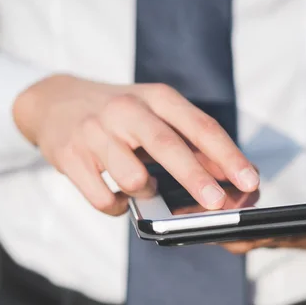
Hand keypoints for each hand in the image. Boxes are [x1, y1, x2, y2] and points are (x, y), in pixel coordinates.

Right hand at [13, 75, 258, 214]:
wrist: (55, 101)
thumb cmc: (118, 113)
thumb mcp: (156, 115)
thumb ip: (193, 143)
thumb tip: (233, 175)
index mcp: (156, 98)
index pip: (200, 126)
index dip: (228, 156)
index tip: (250, 181)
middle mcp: (126, 110)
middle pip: (167, 146)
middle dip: (197, 179)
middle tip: (218, 204)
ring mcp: (95, 132)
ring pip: (133, 178)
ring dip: (145, 193)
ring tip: (142, 185)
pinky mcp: (71, 157)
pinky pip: (103, 198)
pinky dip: (117, 206)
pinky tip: (116, 195)